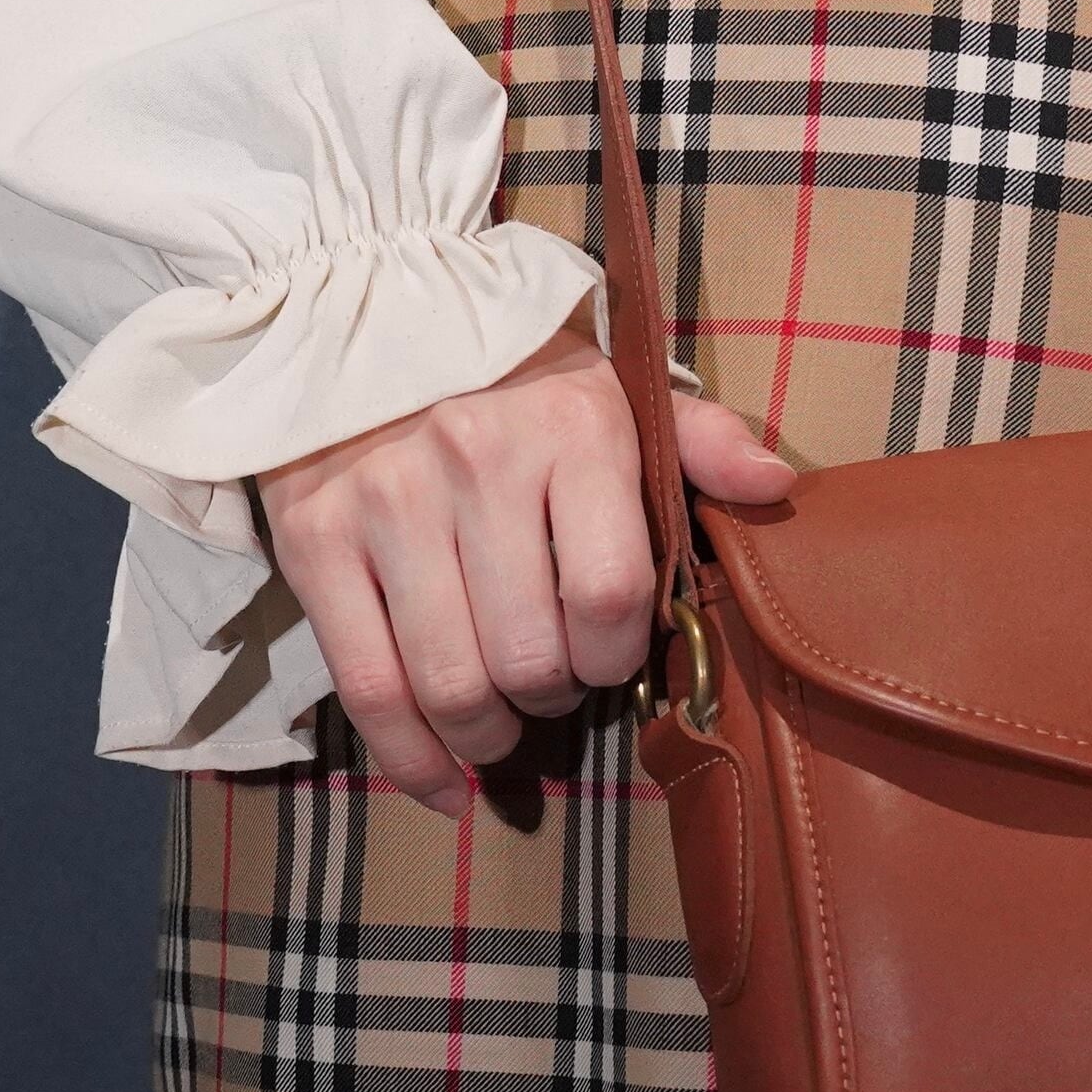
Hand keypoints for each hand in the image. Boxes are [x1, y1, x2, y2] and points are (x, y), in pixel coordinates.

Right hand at [252, 323, 794, 820]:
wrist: (363, 309)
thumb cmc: (512, 373)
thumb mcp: (616, 383)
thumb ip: (701, 438)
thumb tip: (776, 488)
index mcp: (570, 429)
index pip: (609, 595)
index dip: (616, 654)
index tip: (608, 654)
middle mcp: (475, 463)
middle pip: (528, 656)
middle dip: (552, 699)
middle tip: (551, 686)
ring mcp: (387, 504)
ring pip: (450, 683)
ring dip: (487, 733)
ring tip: (499, 721)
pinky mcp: (315, 541)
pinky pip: (366, 688)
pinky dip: (409, 759)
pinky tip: (443, 782)